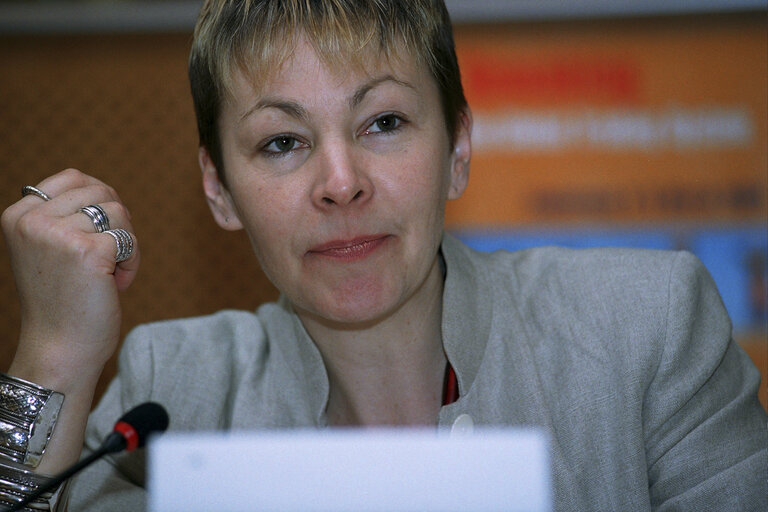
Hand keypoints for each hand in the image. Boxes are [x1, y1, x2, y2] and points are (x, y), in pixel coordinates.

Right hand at [1, 169, 139, 383]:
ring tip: (107, 272)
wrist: (61, 348)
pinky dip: (132, 260)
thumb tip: (103, 189)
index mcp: (18, 215)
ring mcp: (58, 234)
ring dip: (124, 243)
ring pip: (119, 212)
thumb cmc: (62, 300)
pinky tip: (116, 283)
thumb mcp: (49, 248)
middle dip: (114, 224)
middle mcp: (32, 221)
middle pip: (101, 192)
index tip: (95, 233)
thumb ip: (64, 215)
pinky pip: (129, 238)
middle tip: (103, 258)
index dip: (98, 200)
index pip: (73, 177)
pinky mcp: (88, 250)